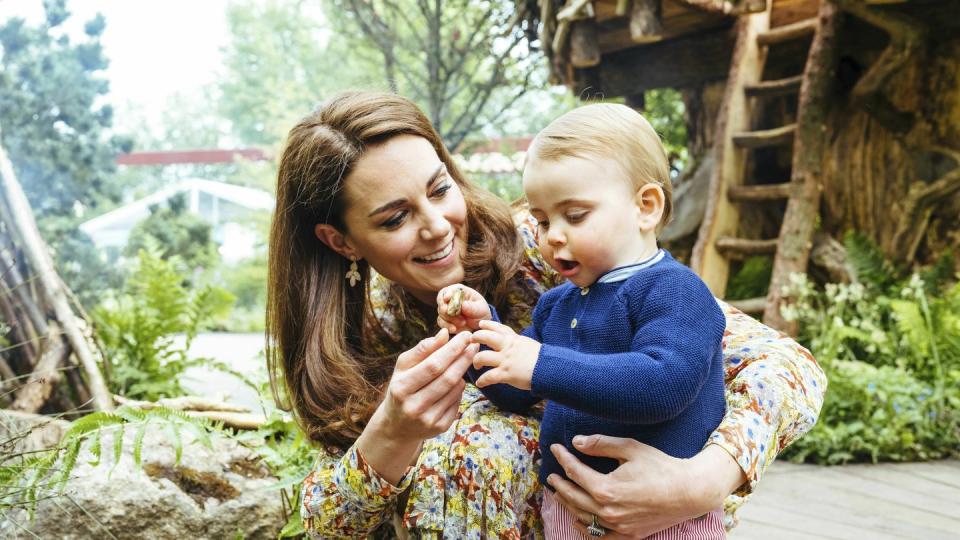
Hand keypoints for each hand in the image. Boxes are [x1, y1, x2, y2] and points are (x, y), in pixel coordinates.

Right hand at [358, 328, 477, 483]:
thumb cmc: (402, 387)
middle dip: (463, 358)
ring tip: (465, 359)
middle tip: (474, 344)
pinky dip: (460, 389)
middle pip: (447, 378)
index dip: (452, 349)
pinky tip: (457, 381)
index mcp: (401, 388)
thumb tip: (445, 333)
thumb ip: (423, 349)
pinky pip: (457, 402)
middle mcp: (414, 406)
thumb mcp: (404, 367)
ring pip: (455, 390)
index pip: (433, 365)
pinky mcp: (439, 428)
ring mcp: (428, 420)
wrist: (397, 425)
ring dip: (463, 372)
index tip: (465, 336)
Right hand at [436, 284, 490, 332]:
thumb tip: (463, 305)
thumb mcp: (481, 308)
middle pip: (441, 301)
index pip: (448, 290)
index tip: (447, 298)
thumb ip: (473, 307)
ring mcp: (446, 310)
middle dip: (445, 309)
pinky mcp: (445, 320)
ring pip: (441, 313)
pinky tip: (454, 329)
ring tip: (463, 323)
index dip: (447, 293)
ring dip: (450, 319)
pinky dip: (447, 326)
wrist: (480, 323)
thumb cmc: (481, 311)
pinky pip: (441, 322)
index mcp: (458, 291)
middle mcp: (450, 299)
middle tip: (453, 314)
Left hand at [470, 319, 539, 389]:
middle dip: (475, 338)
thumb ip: (517, 342)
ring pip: (482, 357)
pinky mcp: (506, 374)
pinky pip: (488, 377)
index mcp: (514, 339)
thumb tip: (512, 342)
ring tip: (476, 366)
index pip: (498, 327)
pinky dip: (482, 381)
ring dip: (476, 361)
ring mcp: (505, 360)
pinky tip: (480, 383)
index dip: (487, 325)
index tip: (480, 325)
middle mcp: (507, 347)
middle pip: (485, 337)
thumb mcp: (528, 344)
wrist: (550, 369)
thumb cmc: (542, 358)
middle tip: (471, 342)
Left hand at [547, 436, 743, 537]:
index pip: (575, 472)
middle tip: (551, 474)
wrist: (690, 492)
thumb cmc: (661, 467)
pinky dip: (585, 528)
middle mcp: (608, 511)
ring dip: (568, 504)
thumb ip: (601, 445)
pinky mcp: (628, 535)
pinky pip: (599, 537)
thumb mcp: (630, 448)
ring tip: (560, 493)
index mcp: (606, 488)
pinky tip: (578, 520)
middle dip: (559, 484)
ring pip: (582, 517)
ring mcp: (618, 526)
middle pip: (573, 497)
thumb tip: (576, 442)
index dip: (563, 458)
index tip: (555, 448)